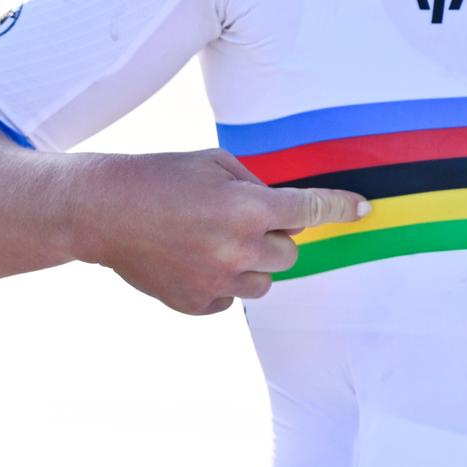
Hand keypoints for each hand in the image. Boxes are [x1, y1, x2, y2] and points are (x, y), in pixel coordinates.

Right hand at [73, 149, 367, 315]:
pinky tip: (196, 258)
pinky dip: (224, 281)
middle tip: (241, 219)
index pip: (311, 210)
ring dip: (252, 261)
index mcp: (247, 207)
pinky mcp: (198, 304)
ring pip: (264, 280)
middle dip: (275, 234)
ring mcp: (218, 281)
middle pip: (290, 252)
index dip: (340, 208)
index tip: (362, 209)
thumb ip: (254, 184)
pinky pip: (232, 298)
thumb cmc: (160, 177)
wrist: (104, 211)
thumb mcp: (214, 162)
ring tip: (215, 240)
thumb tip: (280, 204)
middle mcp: (239, 249)